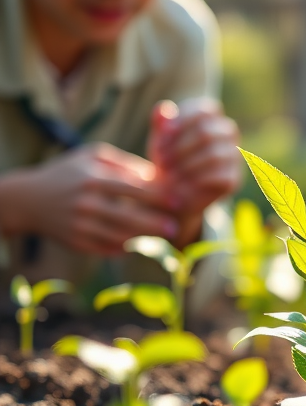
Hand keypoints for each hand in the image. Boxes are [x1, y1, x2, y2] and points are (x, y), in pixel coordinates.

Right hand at [0, 143, 177, 254]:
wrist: (27, 199)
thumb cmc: (69, 172)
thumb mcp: (92, 156)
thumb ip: (125, 162)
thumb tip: (158, 174)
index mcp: (93, 179)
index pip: (133, 190)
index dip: (159, 197)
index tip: (179, 201)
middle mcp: (86, 203)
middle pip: (129, 217)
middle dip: (155, 224)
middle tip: (176, 227)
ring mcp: (80, 225)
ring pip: (120, 236)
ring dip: (145, 240)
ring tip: (164, 239)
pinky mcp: (76, 242)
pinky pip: (107, 249)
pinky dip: (126, 249)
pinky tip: (141, 246)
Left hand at [147, 99, 240, 243]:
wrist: (175, 194)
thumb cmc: (168, 160)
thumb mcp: (161, 141)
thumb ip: (161, 125)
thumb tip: (162, 108)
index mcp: (212, 118)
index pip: (205, 110)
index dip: (182, 122)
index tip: (163, 136)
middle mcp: (228, 133)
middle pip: (207, 132)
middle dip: (180, 147)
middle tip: (162, 162)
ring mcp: (234, 156)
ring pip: (214, 155)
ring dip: (186, 166)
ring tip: (169, 175)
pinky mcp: (233, 179)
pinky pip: (218, 176)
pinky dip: (196, 181)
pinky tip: (182, 185)